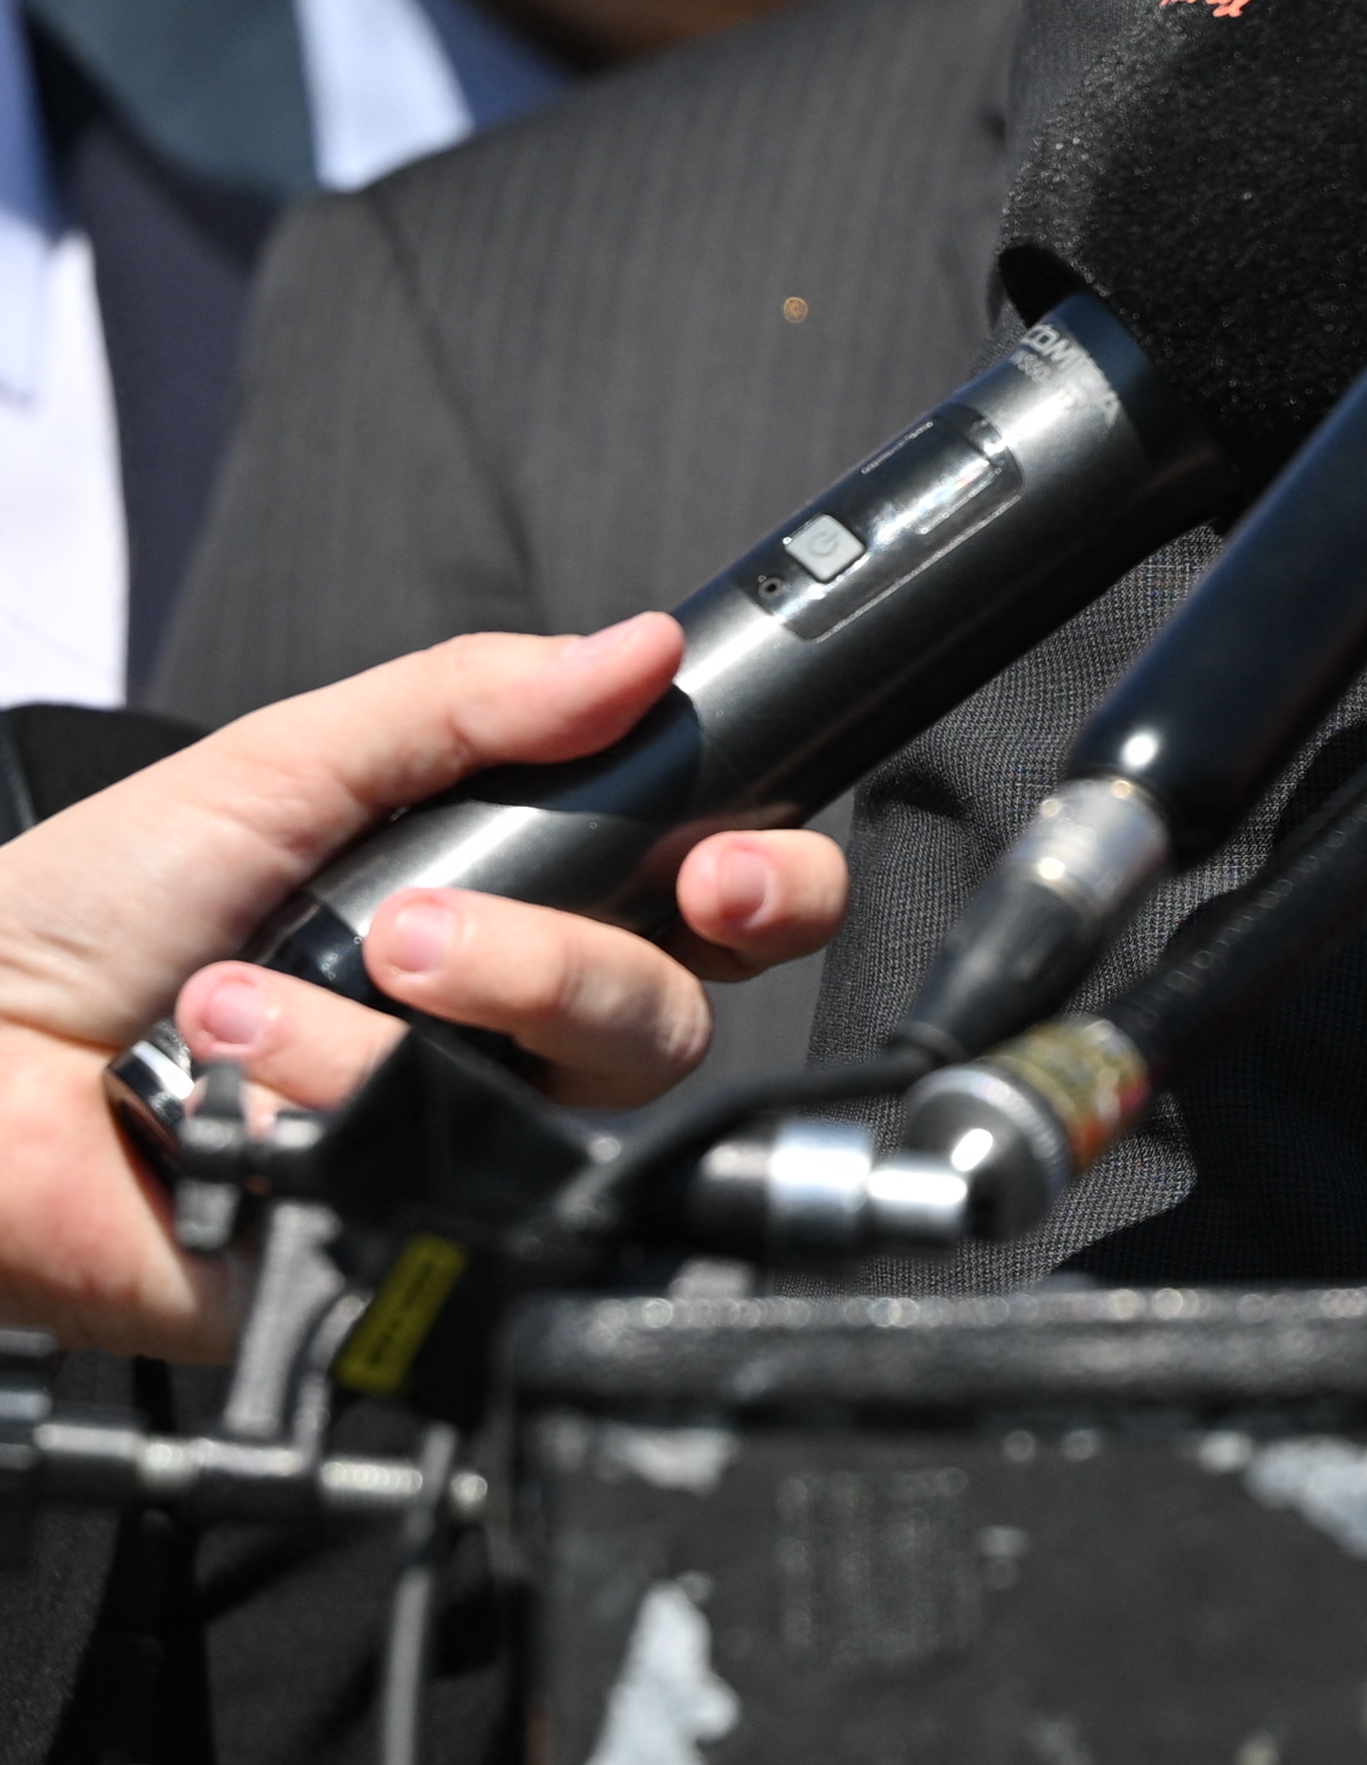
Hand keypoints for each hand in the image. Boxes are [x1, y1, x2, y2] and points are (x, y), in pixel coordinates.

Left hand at [0, 620, 846, 1357]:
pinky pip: (435, 1185)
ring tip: (252, 995)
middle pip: (669, 1015)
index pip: (713, 905)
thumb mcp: (283, 761)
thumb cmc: (79, 917)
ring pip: (562, 1105)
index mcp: (509, 901)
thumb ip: (473, 700)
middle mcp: (498, 1027)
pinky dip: (319, 1114)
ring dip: (391, 1030)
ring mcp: (449, 1139)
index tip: (721, 869)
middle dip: (562, 965)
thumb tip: (640, 649)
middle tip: (433, 934)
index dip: (764, 888)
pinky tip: (227, 1090)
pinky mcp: (384, 1240)